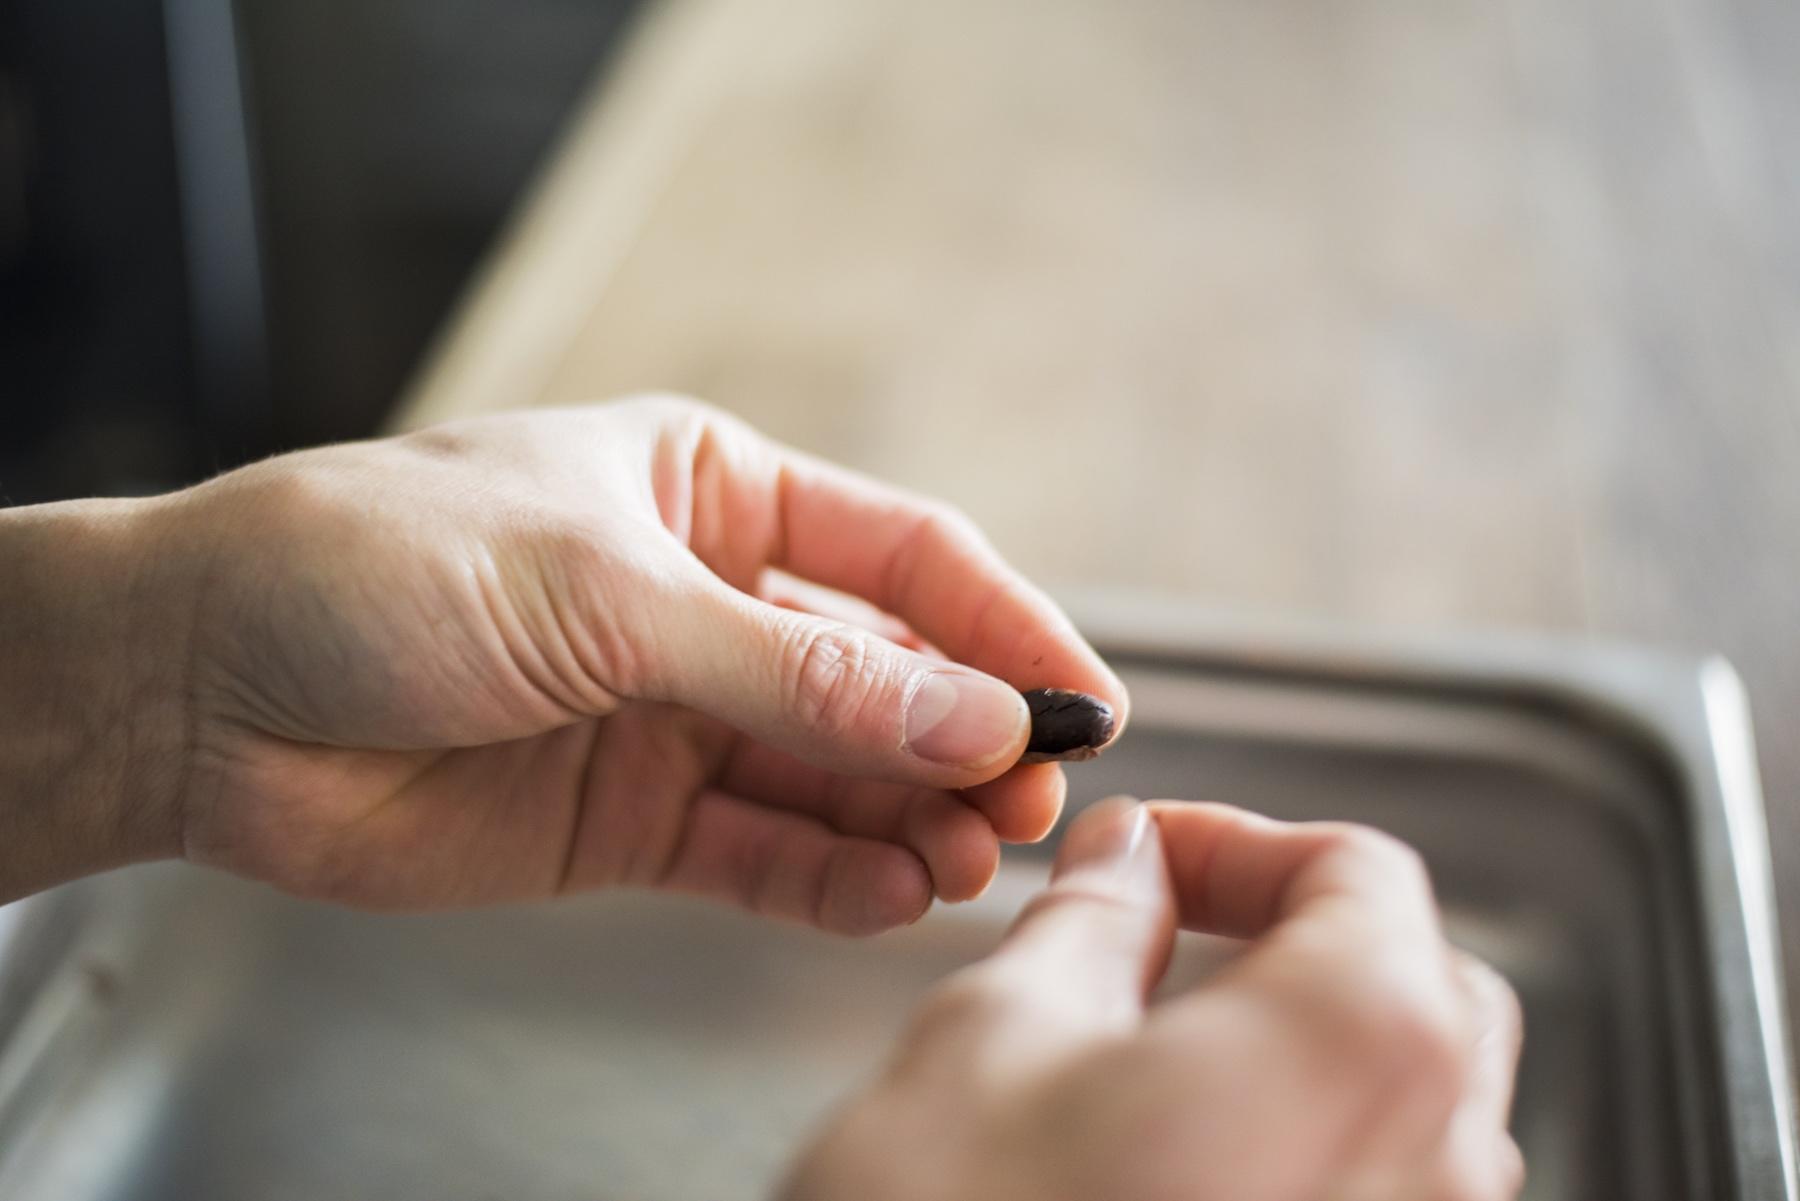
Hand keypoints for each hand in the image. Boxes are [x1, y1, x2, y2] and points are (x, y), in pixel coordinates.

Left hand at [0, 397, 1123, 921]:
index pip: (903, 557)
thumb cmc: (379, 566)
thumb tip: (968, 715)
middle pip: (883, 678)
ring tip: (969, 862)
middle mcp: (707, 604)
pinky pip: (759, 853)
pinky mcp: (628, 819)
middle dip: (962, 740)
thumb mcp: (606, 592)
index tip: (1084, 699)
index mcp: (710, 492)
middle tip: (1028, 802)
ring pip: (831, 778)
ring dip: (909, 821)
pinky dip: (829, 880)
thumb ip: (795, 670)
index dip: (1002, 626)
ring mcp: (672, 717)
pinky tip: (890, 896)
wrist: (202, 688)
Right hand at [783, 800, 1524, 1200]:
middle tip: (1169, 937)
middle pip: (1419, 991)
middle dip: (1298, 937)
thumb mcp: (990, 1040)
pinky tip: (1182, 1174)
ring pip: (1415, 1118)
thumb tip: (1126, 862)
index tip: (1149, 857)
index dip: (1241, 842)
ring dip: (1309, 1053)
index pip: (1361, 874)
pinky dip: (1308, 1158)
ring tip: (1161, 1059)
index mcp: (1358, 1047)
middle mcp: (1432, 1173)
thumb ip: (1090, 922)